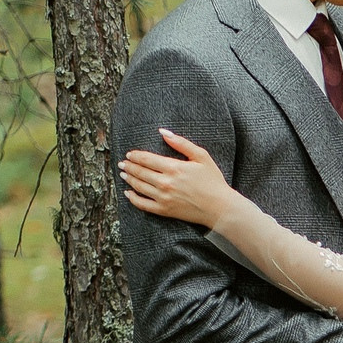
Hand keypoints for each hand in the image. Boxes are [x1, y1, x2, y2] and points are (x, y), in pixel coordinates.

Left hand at [120, 130, 244, 228]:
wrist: (220, 207)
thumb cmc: (213, 181)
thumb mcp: (201, 156)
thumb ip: (181, 143)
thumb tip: (163, 131)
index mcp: (174, 167)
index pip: (146, 159)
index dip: (135, 155)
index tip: (130, 154)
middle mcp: (165, 182)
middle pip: (140, 172)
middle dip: (129, 166)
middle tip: (123, 163)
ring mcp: (163, 197)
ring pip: (138, 186)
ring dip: (128, 179)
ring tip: (123, 174)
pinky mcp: (164, 210)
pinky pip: (142, 204)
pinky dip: (132, 198)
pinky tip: (128, 193)